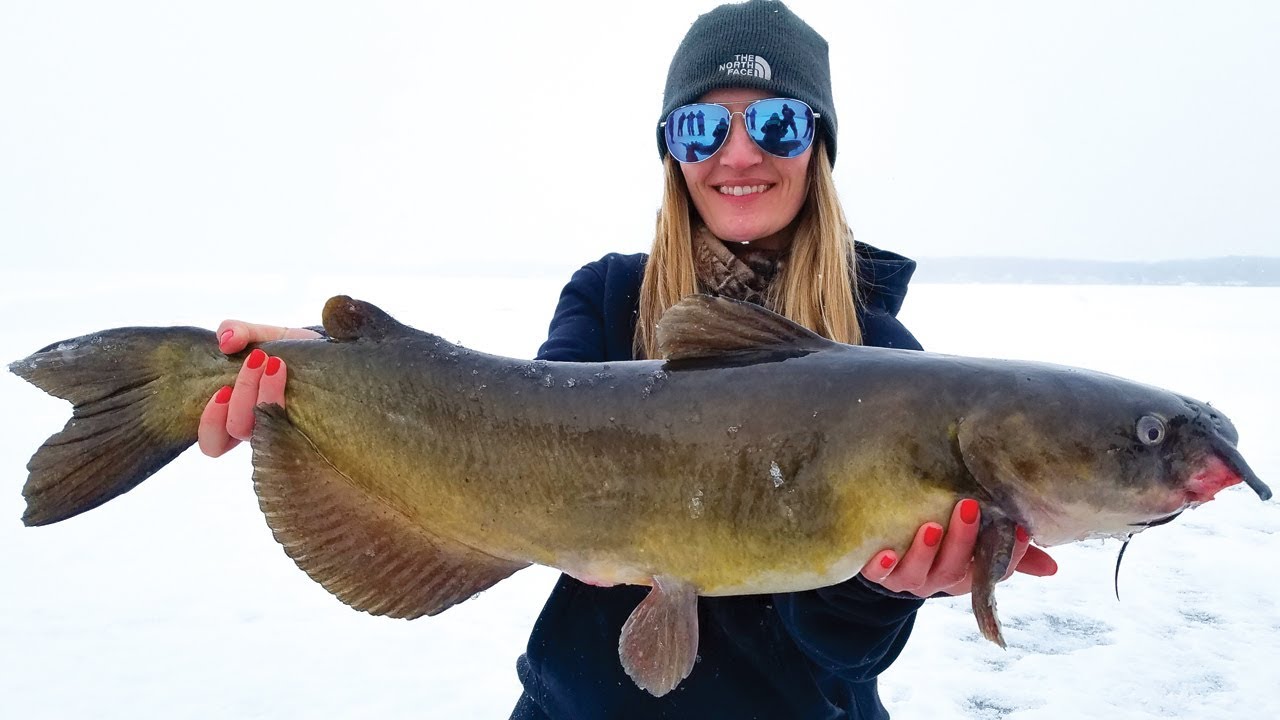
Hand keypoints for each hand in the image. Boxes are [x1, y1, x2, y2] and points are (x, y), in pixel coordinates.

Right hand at [197, 321, 320, 457]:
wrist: (329, 349)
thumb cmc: (288, 349)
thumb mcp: (260, 335)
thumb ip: (236, 331)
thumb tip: (226, 341)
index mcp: (241, 415)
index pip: (213, 443)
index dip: (210, 423)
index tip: (222, 390)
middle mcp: (263, 428)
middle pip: (239, 429)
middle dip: (243, 391)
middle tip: (258, 358)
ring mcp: (289, 428)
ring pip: (267, 430)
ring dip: (265, 394)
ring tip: (275, 363)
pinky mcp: (314, 424)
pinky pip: (298, 427)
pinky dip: (285, 397)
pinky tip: (287, 372)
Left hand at [858, 498, 1057, 596]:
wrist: (886, 555)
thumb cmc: (939, 543)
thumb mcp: (974, 545)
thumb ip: (1005, 549)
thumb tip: (1053, 566)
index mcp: (964, 575)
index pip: (992, 571)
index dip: (1009, 556)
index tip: (1021, 531)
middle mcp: (936, 580)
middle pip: (953, 569)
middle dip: (963, 540)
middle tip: (969, 507)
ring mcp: (906, 578)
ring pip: (917, 573)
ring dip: (924, 552)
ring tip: (930, 527)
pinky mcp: (877, 572)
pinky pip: (878, 575)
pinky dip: (881, 566)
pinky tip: (885, 553)